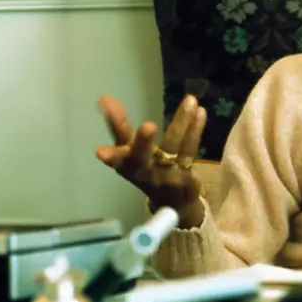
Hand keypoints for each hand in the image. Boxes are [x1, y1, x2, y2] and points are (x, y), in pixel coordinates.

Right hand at [95, 94, 207, 227]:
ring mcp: (165, 174)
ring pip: (172, 146)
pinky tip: (201, 112)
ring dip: (181, 122)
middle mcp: (143, 171)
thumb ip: (120, 127)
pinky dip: (195, 129)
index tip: (100, 151)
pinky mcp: (185, 175)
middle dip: (143, 141)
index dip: (109, 151)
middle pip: (141, 156)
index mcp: (126, 165)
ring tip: (190, 100)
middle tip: (148, 125)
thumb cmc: (148, 169)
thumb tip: (105, 98)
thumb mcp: (131, 153)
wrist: (174, 203)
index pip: (116, 153)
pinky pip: (190, 149)